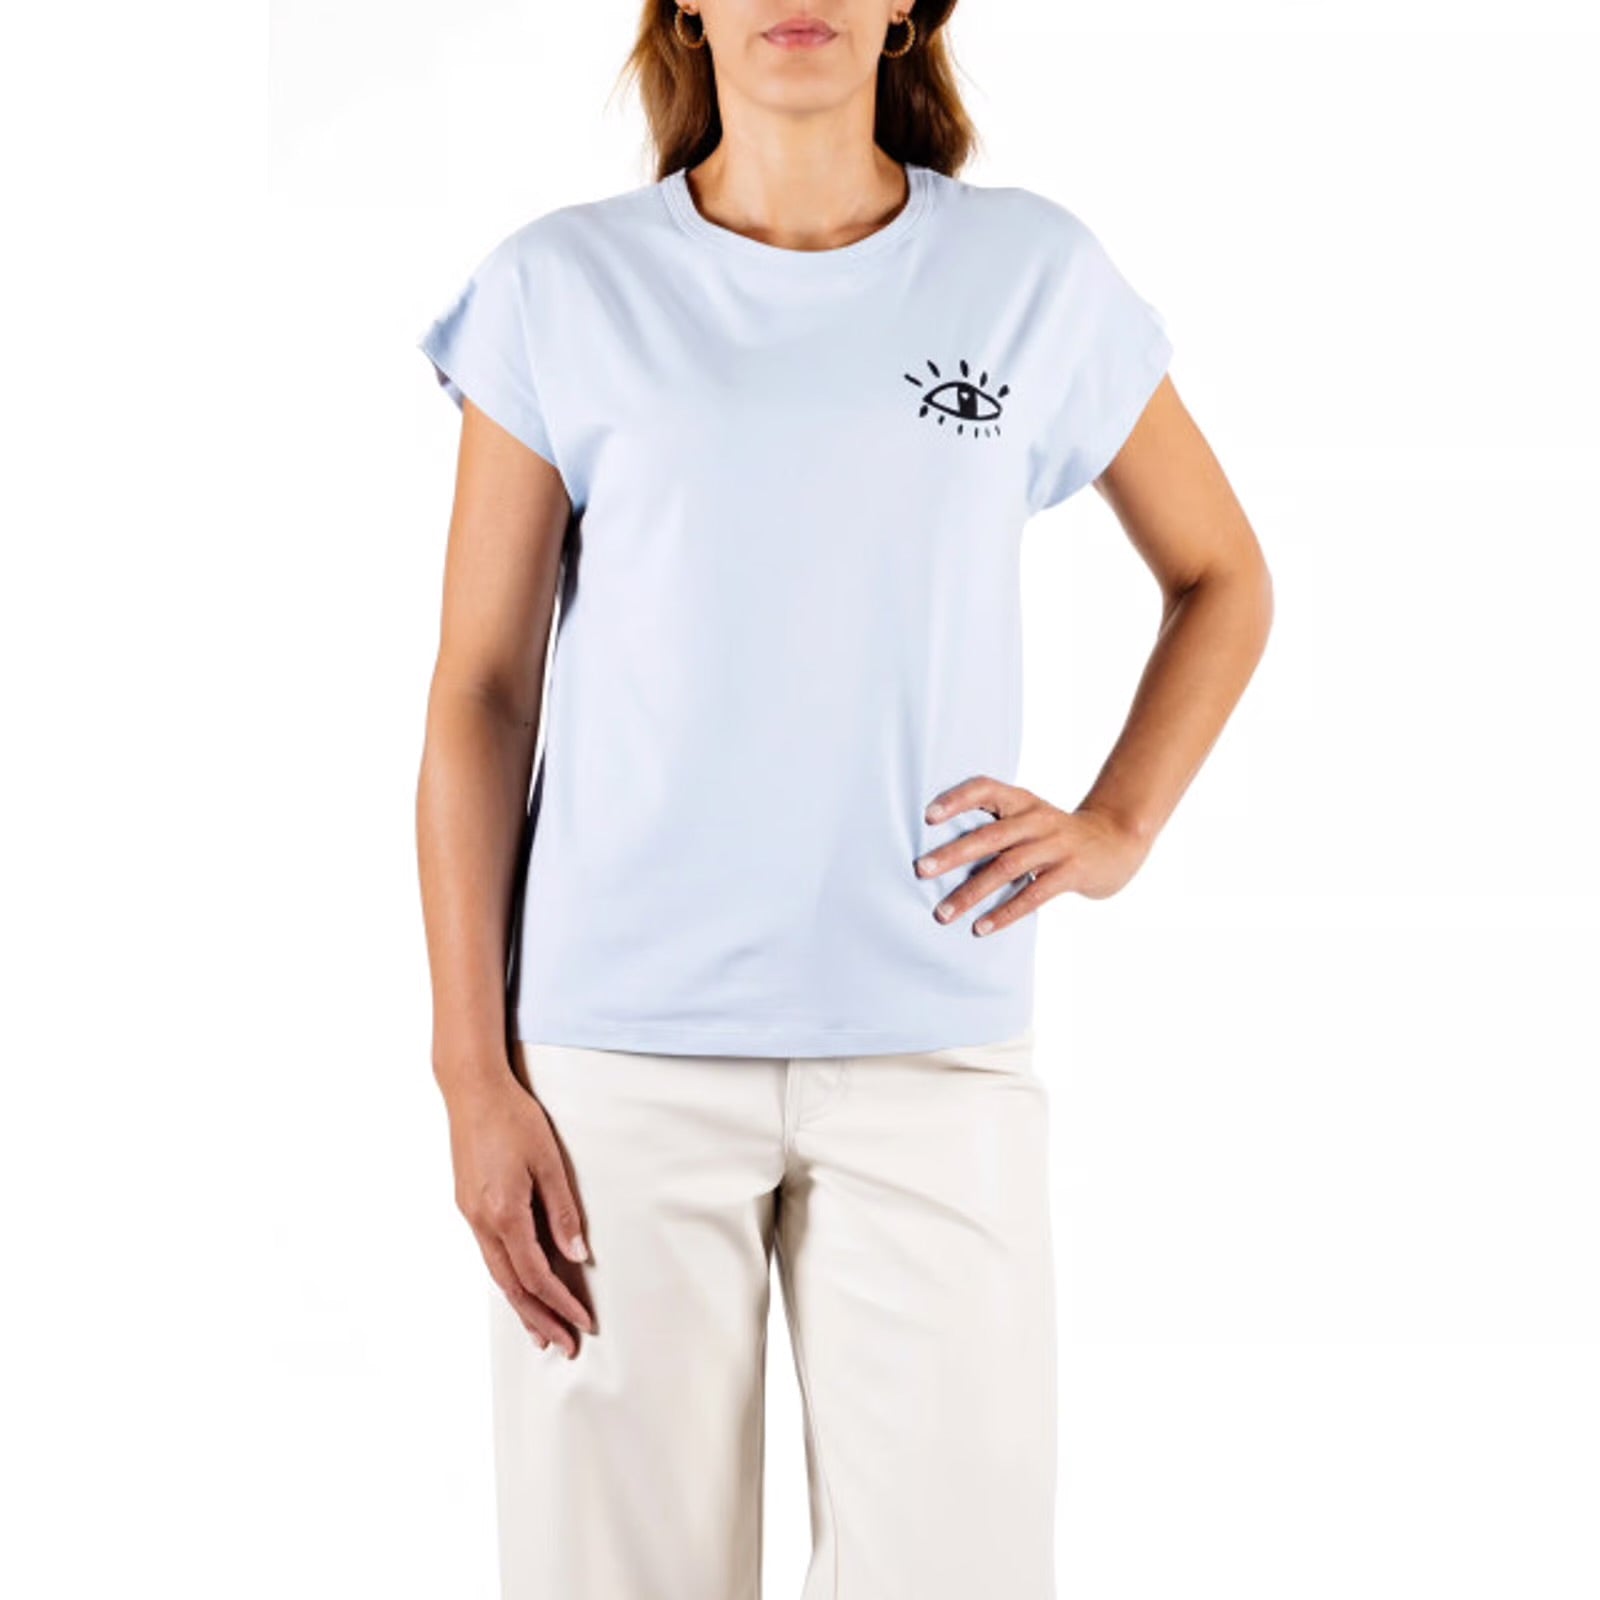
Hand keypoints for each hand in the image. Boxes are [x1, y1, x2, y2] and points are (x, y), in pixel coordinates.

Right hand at [446, 1072, 595, 1355]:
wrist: (471, 1089)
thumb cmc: (514, 1118)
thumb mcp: (549, 1162)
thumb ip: (563, 1212)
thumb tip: (577, 1256)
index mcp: (504, 1213)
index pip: (537, 1275)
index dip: (561, 1304)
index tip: (583, 1324)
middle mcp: (482, 1221)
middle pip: (512, 1286)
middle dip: (539, 1319)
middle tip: (564, 1348)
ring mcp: (470, 1214)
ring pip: (496, 1274)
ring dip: (521, 1305)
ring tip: (540, 1333)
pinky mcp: (467, 1205)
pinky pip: (489, 1254)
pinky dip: (507, 1279)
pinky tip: (518, 1287)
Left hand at [916, 777, 1152, 934]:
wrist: (1117, 841)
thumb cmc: (1057, 835)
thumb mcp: (1030, 819)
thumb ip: (996, 827)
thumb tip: (941, 852)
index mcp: (1022, 801)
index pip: (985, 789)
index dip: (956, 799)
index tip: (927, 816)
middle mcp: (1037, 818)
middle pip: (990, 835)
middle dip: (952, 854)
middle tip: (921, 870)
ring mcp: (1057, 845)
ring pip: (1007, 867)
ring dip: (972, 892)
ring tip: (943, 913)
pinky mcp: (1072, 871)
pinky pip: (1034, 894)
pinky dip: (1005, 912)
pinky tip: (981, 927)